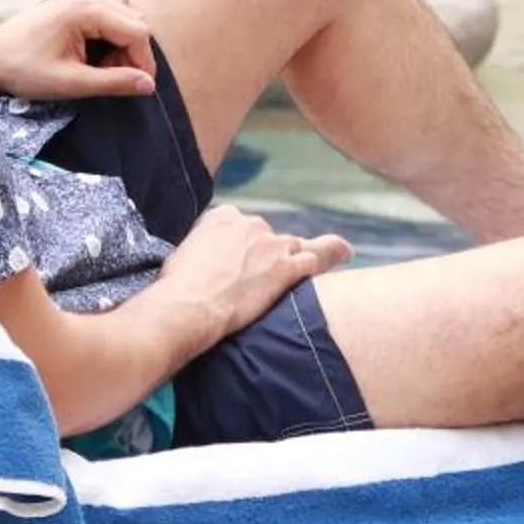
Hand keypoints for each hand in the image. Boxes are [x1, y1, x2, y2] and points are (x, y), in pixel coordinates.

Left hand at [0, 0, 156, 102]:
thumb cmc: (26, 70)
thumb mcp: (71, 82)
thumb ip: (114, 82)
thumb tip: (148, 84)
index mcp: (85, 10)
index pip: (138, 31)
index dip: (143, 61)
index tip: (138, 85)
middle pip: (135, 20)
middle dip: (133, 52)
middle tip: (112, 76)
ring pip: (126, 13)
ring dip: (125, 40)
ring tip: (103, 64)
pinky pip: (111, 10)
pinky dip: (113, 31)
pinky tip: (96, 51)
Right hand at [160, 205, 353, 338]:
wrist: (189, 305)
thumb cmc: (177, 286)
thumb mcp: (183, 255)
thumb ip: (204, 250)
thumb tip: (205, 260)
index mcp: (222, 217)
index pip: (241, 226)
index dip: (243, 248)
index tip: (238, 265)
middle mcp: (251, 224)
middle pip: (270, 238)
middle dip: (268, 256)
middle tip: (259, 282)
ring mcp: (272, 245)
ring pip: (298, 245)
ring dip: (303, 257)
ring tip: (327, 260)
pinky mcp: (288, 268)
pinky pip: (319, 257)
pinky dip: (334, 255)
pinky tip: (346, 255)